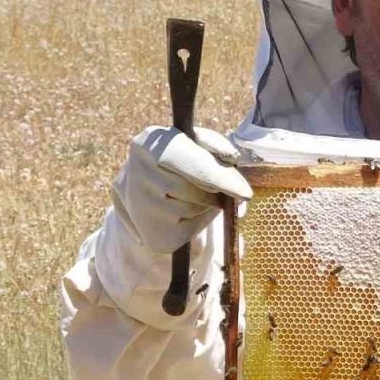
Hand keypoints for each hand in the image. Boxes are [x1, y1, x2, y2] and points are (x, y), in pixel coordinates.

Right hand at [111, 126, 251, 251]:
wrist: (147, 194)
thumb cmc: (180, 162)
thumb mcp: (193, 144)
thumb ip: (213, 145)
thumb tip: (232, 158)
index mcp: (146, 143)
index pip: (186, 160)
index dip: (217, 175)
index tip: (243, 189)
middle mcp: (135, 174)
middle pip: (192, 187)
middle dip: (218, 186)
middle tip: (238, 191)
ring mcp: (141, 208)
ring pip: (193, 207)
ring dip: (206, 202)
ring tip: (196, 194)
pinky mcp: (153, 236)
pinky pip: (192, 229)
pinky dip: (199, 219)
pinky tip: (188, 212)